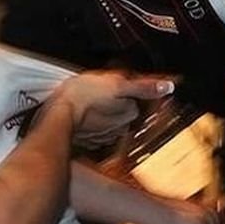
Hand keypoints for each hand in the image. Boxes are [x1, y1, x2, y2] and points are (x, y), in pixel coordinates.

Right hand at [54, 72, 174, 147]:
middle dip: (114, 102)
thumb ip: (144, 86)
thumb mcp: (116, 83)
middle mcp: (119, 129)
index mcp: (129, 114)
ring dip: (102, 112)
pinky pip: (92, 129)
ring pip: (107, 121)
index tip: (115, 84)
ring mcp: (101, 136)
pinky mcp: (85, 140)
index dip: (125, 90)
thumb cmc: (83, 96)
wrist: (57, 116)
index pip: (135, 99)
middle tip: (100, 89)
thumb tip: (168, 86)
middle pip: (122, 111)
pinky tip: (81, 113)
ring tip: (89, 99)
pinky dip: (89, 122)